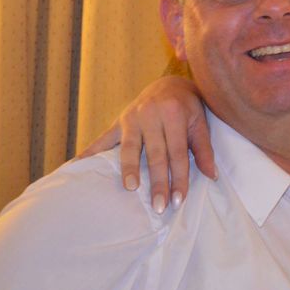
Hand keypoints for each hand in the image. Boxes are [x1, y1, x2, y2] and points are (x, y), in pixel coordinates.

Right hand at [77, 75, 216, 212]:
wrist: (170, 83)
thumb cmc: (188, 107)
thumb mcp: (200, 123)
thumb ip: (204, 149)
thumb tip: (212, 176)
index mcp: (174, 114)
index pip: (177, 153)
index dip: (178, 177)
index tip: (179, 200)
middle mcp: (151, 114)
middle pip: (155, 154)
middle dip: (157, 182)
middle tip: (159, 206)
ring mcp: (132, 117)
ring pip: (130, 147)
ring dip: (129, 169)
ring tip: (129, 188)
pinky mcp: (118, 121)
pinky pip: (103, 139)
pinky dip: (90, 151)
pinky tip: (77, 164)